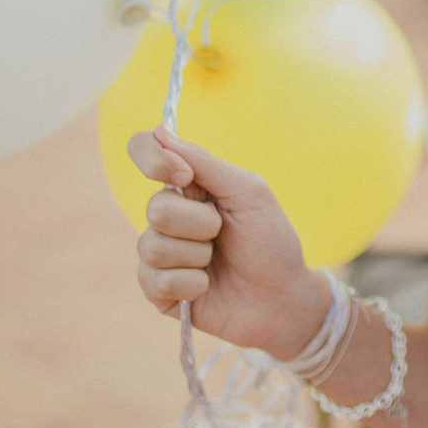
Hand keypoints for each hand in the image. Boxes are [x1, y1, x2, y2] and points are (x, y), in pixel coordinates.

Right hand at [128, 125, 330, 357]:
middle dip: (201, 223)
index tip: (184, 176)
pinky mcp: (158, 291)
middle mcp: (167, 215)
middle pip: (156, 207)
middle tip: (224, 233)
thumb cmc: (270, 240)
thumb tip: (159, 130)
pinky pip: (156, 280)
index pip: (144, 151)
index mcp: (187, 185)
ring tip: (217, 261)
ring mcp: (160, 254)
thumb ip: (204, 162)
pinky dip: (191, 284)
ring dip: (198, 255)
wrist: (283, 297)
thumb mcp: (247, 192)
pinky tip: (207, 287)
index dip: (152, 159)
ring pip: (153, 245)